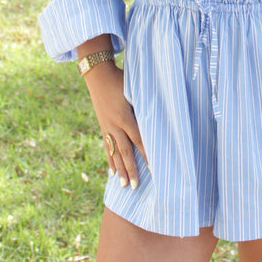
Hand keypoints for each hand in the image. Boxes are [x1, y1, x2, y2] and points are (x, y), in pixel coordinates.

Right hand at [84, 61, 147, 188]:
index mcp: (124, 117)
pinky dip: (110, 159)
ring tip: (123, 185)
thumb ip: (147, 103)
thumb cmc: (121, 78)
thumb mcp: (135, 89)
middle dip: (131, 170)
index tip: (154, 169)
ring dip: (120, 169)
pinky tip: (112, 171)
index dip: (147, 155)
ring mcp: (106, 127)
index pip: (139, 140)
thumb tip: (163, 112)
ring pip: (114, 153)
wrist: (98, 74)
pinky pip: (107, 146)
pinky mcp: (102, 126)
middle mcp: (114, 125)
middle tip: (136, 186)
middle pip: (125, 152)